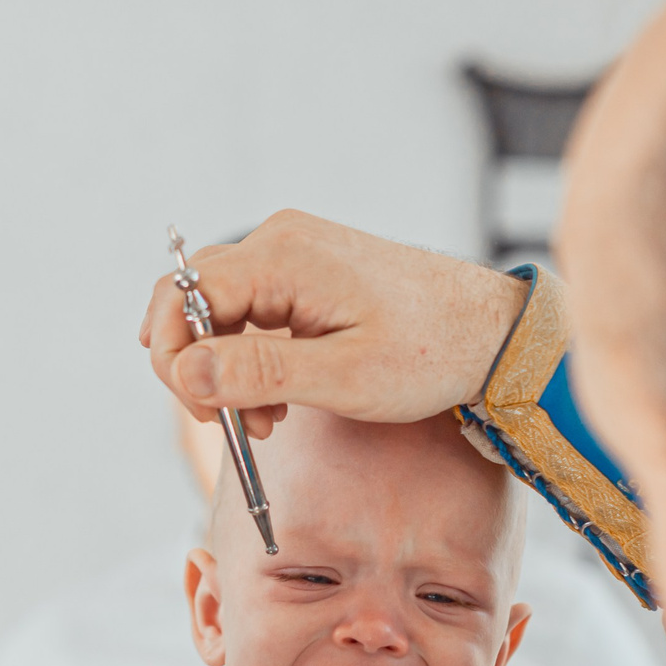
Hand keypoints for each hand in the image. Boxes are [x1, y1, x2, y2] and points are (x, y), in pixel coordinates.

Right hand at [141, 211, 527, 437]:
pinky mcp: (307, 271)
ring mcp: (294, 251)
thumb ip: (258, 373)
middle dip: (198, 368)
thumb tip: (182, 371)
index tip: (200, 411)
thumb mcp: (343, 377)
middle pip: (194, 299)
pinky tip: (279, 398)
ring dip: (226, 369)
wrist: (491, 332)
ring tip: (265, 420)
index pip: (184, 295)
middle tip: (231, 424)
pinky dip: (251, 357)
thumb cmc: (430, 352)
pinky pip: (251, 310)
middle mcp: (281, 240)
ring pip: (220, 310)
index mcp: (284, 256)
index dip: (175, 355)